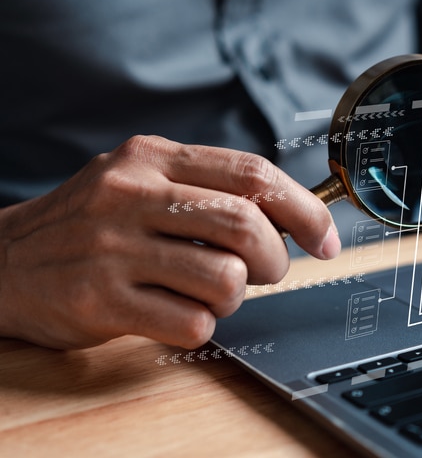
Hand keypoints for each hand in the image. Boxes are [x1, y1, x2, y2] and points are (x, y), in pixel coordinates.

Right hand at [0, 135, 340, 348]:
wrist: (4, 261)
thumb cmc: (92, 224)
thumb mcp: (142, 182)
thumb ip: (208, 190)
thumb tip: (290, 219)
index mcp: (153, 159)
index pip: (253, 175)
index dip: (305, 210)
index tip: (327, 239)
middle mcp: (133, 194)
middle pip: (247, 226)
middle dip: (275, 260)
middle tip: (266, 271)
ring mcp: (114, 247)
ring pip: (226, 278)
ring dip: (234, 296)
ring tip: (206, 291)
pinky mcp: (100, 299)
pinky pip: (191, 322)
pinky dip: (199, 325)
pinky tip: (174, 312)